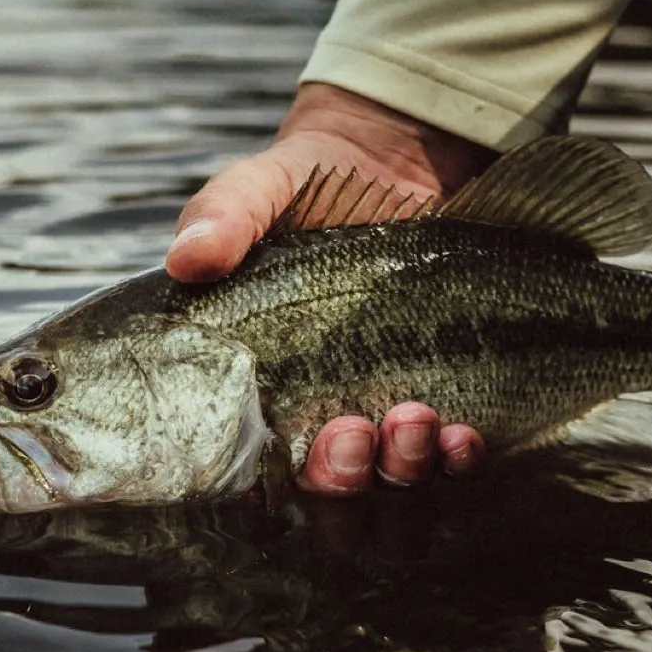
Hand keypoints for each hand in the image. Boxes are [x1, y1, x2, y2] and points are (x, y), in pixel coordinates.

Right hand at [167, 83, 490, 494]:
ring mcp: (389, 413)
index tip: (307, 444)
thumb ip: (223, 216)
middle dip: (345, 475)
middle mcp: (326, 414)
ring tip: (414, 422)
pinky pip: (454, 460)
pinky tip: (463, 437)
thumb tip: (188, 258)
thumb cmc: (308, 188)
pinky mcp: (450, 400)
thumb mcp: (260, 190)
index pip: (264, 465)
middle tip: (354, 432)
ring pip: (394, 482)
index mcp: (266, 388)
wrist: (395, 163)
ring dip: (403, 468)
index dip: (285, 476)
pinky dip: (458, 461)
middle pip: (333, 488)